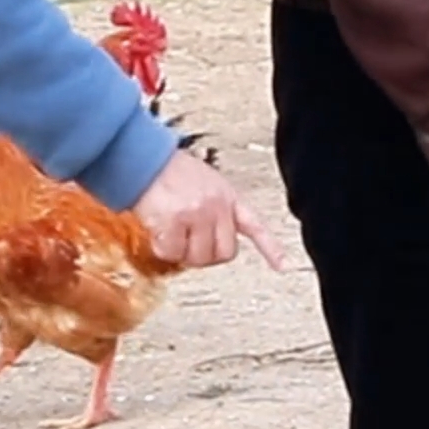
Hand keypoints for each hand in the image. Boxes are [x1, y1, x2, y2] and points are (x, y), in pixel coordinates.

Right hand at [133, 148, 286, 271]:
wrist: (145, 162)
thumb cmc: (170, 172)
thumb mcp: (207, 184)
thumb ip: (217, 209)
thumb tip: (212, 241)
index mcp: (228, 196)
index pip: (255, 225)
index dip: (270, 248)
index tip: (282, 266)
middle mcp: (217, 206)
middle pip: (224, 253)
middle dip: (206, 255)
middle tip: (189, 244)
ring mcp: (197, 215)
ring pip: (198, 257)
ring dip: (183, 252)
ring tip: (172, 232)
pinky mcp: (175, 222)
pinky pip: (173, 254)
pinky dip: (163, 248)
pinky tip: (159, 231)